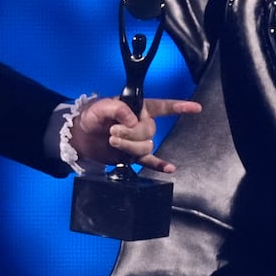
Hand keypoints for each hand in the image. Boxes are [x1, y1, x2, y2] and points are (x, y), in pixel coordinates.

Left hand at [74, 96, 201, 173]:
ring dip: (129, 145)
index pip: (163, 107)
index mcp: (138, 108)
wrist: (80, 135)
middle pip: (150, 131)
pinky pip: (150, 161)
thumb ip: (118, 109)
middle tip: (112, 131)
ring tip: (112, 141)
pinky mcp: (133, 155)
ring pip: (146, 146)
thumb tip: (134, 121)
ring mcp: (138, 140)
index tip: (196, 108)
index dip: (179, 107)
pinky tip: (170, 169)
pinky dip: (159, 165)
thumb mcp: (101, 107)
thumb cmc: (91, 116)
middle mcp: (142, 124)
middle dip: (130, 133)